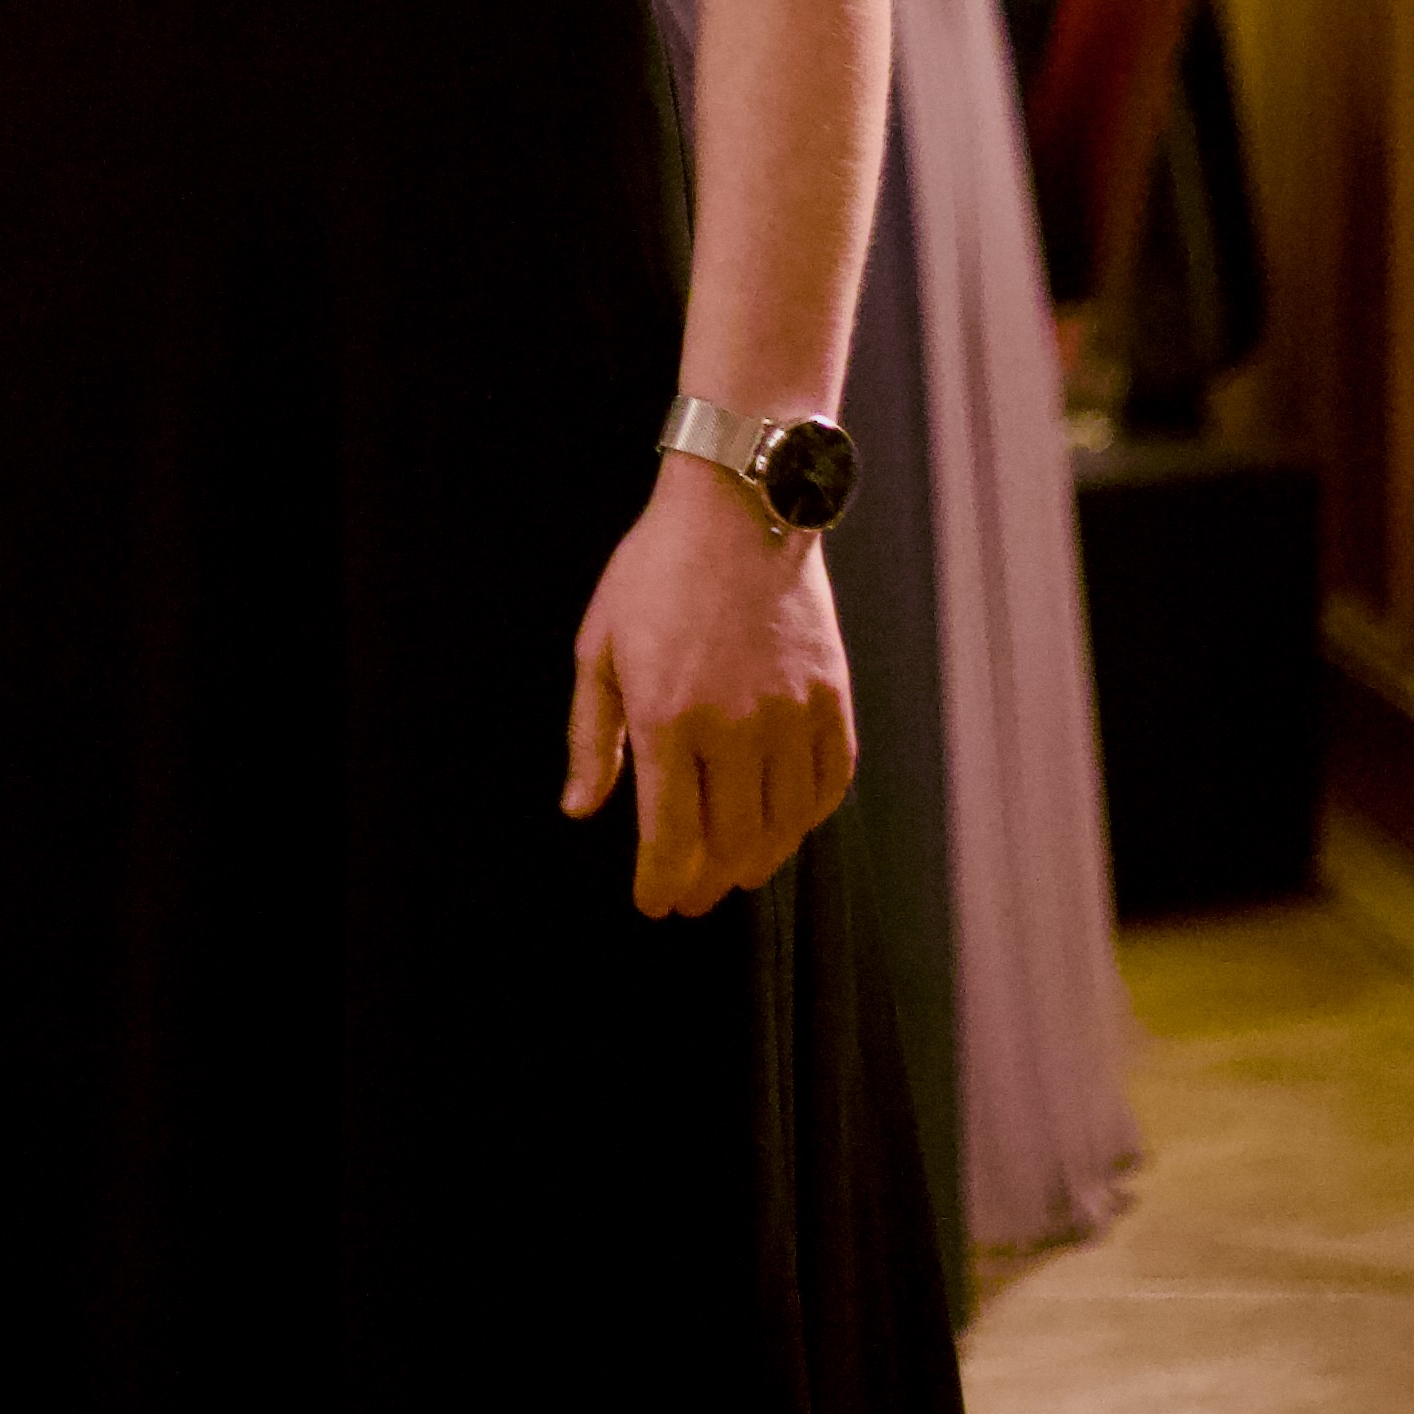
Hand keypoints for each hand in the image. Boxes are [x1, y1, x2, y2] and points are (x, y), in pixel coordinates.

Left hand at [563, 457, 854, 916]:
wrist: (739, 509)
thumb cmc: (655, 574)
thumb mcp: (599, 647)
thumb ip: (591, 737)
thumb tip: (581, 811)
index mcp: (667, 716)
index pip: (669, 836)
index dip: (662, 884)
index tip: (655, 904)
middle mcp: (735, 726)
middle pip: (730, 844)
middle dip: (707, 884)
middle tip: (692, 898)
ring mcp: (791, 714)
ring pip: (784, 826)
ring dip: (758, 861)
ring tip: (736, 870)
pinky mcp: (832, 698)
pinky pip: (830, 784)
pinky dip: (808, 818)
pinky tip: (787, 825)